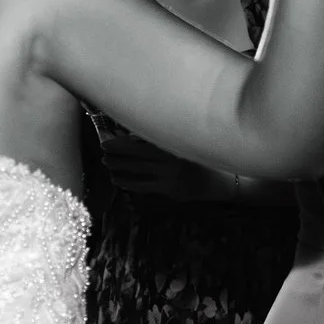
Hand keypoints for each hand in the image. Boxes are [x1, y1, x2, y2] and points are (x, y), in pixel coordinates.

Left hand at [100, 133, 233, 202]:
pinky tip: (118, 180)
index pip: (138, 142)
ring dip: (118, 168)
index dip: (119, 142)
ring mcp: (170, 176)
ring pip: (136, 172)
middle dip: (115, 155)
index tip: (105, 141)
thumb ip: (153, 139)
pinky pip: (142, 187)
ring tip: (107, 165)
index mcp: (171, 143)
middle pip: (134, 157)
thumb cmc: (195, 157)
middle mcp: (170, 159)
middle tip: (103, 153)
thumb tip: (125, 133)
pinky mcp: (170, 190)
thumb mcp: (178, 143)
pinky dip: (127, 183)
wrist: (219, 179)